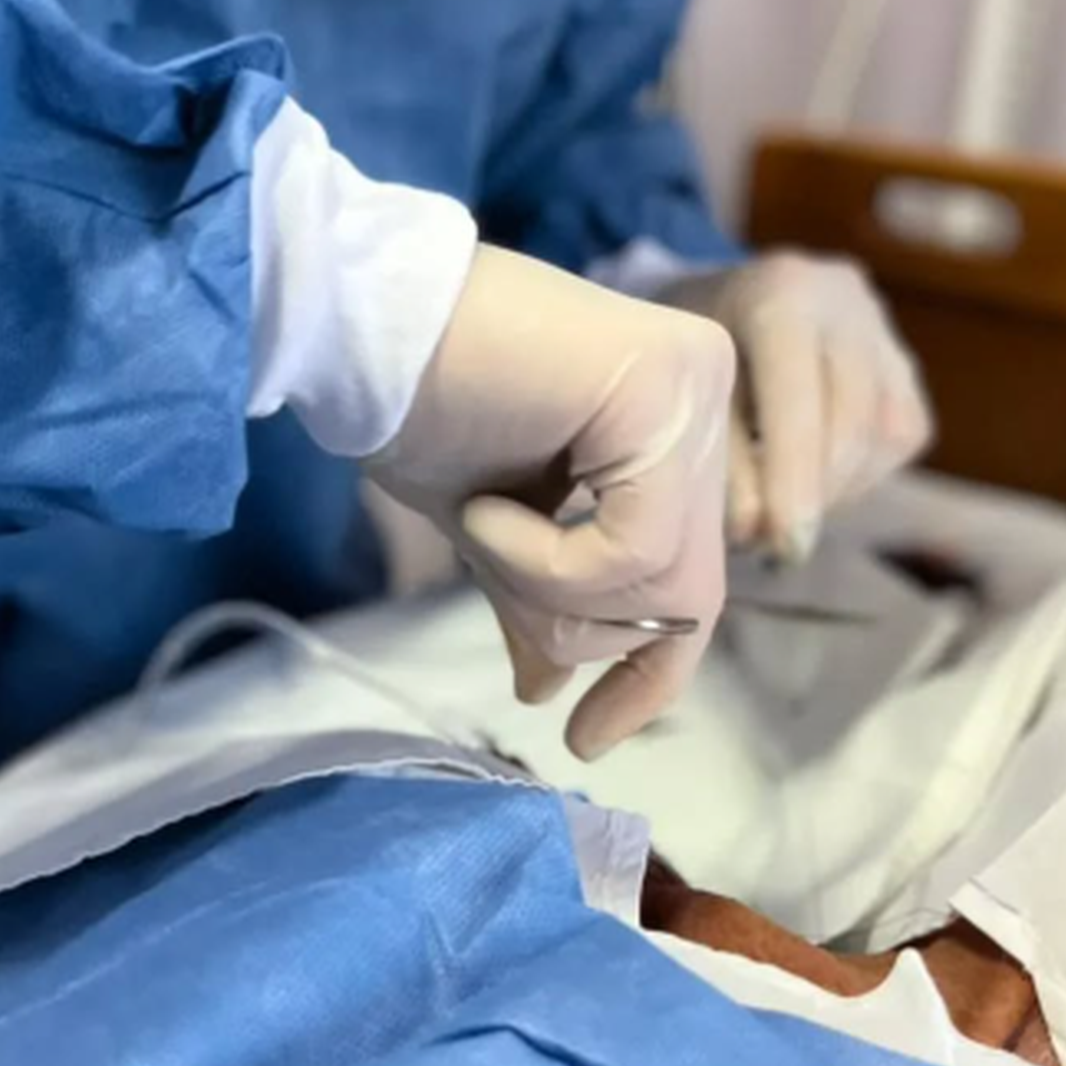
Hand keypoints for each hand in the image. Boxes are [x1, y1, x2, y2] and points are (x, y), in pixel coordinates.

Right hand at [368, 245, 733, 760]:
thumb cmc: (416, 406)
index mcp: (671, 421)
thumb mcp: (494, 529)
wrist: (361, 326)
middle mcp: (704, 394)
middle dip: (587, 629)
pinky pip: (639, 545)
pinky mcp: (671, 382)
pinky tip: (487, 512)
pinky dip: (549, 561)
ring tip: (480, 531)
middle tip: (510, 615)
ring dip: (551, 590)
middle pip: (687, 589)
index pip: (692, 579)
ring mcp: (697, 384)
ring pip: (666, 579)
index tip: (586, 738)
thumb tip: (551, 685)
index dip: (648, 674)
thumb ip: (538, 592)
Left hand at [665, 252, 931, 563]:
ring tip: (790, 514)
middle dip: (818, 497)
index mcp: (781, 295)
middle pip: (853, 420)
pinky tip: (819, 484)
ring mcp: (883, 330)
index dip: (794, 479)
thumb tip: (757, 533)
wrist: (727, 298)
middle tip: (774, 547)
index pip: (798, 397)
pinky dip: (862, 474)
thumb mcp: (692, 389)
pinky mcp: (905, 365)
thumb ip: (724, 458)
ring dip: (841, 490)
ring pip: (888, 432)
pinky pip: (903, 433)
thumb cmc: (696, 347)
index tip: (783, 545)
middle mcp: (845, 303)